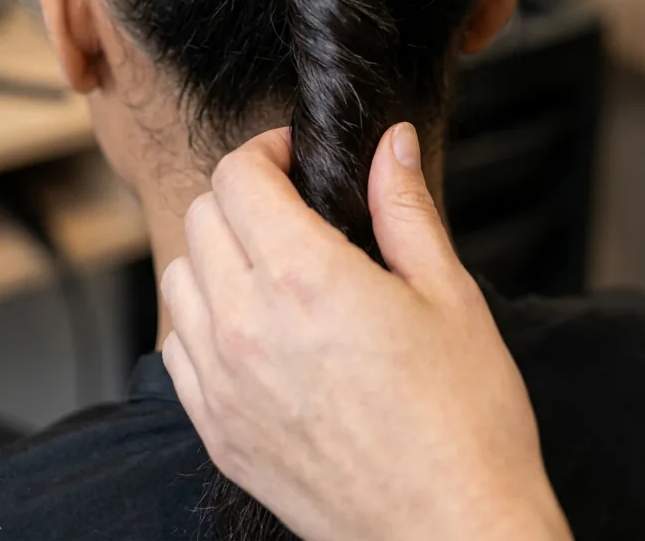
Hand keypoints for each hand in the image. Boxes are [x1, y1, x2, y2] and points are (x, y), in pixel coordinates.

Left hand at [161, 125, 570, 540]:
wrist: (452, 536)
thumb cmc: (466, 420)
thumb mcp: (450, 294)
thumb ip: (405, 207)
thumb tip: (392, 143)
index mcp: (305, 277)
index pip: (237, 176)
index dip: (266, 151)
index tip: (296, 158)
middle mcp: (248, 324)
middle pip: (202, 216)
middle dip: (243, 195)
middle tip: (293, 207)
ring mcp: (224, 385)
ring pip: (179, 278)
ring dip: (216, 255)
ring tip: (271, 267)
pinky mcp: (218, 433)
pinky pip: (177, 349)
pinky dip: (202, 321)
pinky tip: (252, 328)